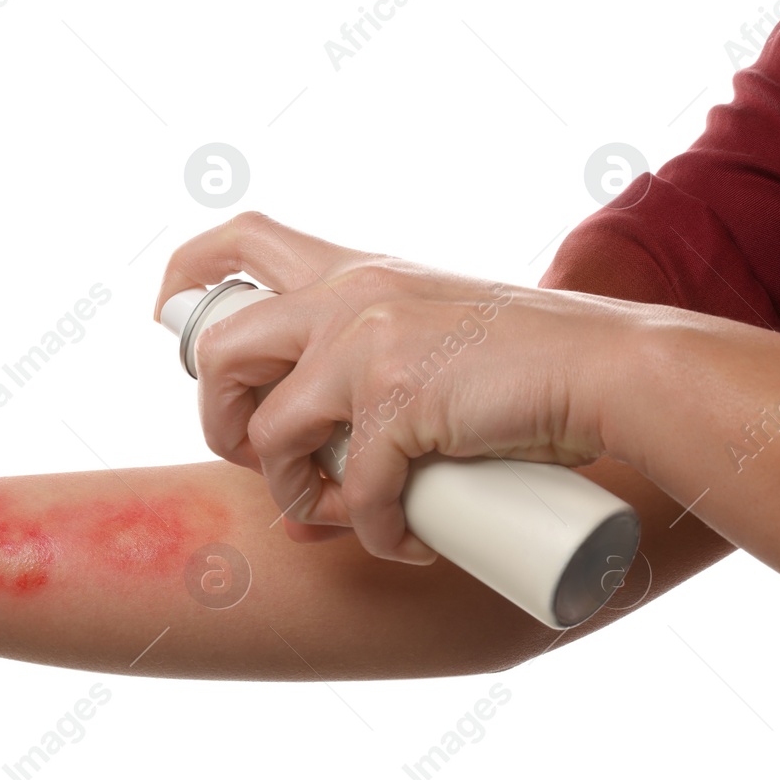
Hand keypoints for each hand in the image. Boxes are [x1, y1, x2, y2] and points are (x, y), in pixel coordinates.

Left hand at [155, 212, 633, 563]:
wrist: (611, 371)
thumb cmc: (528, 364)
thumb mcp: (431, 335)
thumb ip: (370, 373)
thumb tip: (309, 480)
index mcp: (352, 270)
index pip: (239, 238)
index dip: (185, 276)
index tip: (168, 321)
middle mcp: (348, 295)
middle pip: (218, 351)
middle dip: (219, 421)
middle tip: (260, 458)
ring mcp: (369, 346)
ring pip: (269, 433)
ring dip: (289, 492)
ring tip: (337, 511)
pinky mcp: (399, 403)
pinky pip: (350, 491)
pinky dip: (372, 532)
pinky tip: (406, 541)